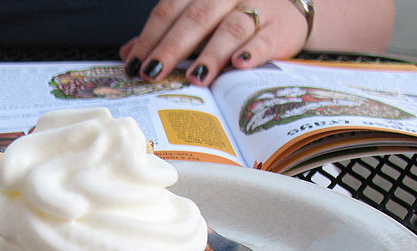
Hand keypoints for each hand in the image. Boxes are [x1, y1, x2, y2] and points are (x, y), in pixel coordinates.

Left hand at [119, 0, 306, 86]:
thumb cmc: (234, 15)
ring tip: (195, 77)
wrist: (288, 11)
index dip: (150, 36)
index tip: (135, 64)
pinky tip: (239, 64)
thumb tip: (128, 54)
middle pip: (195, 18)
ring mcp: (255, 8)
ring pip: (230, 28)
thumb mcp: (198, 19)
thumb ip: (165, 34)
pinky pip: (263, 39)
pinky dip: (251, 52)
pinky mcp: (277, 28)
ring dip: (211, 53)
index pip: (169, 9)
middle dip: (172, 48)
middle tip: (153, 73)